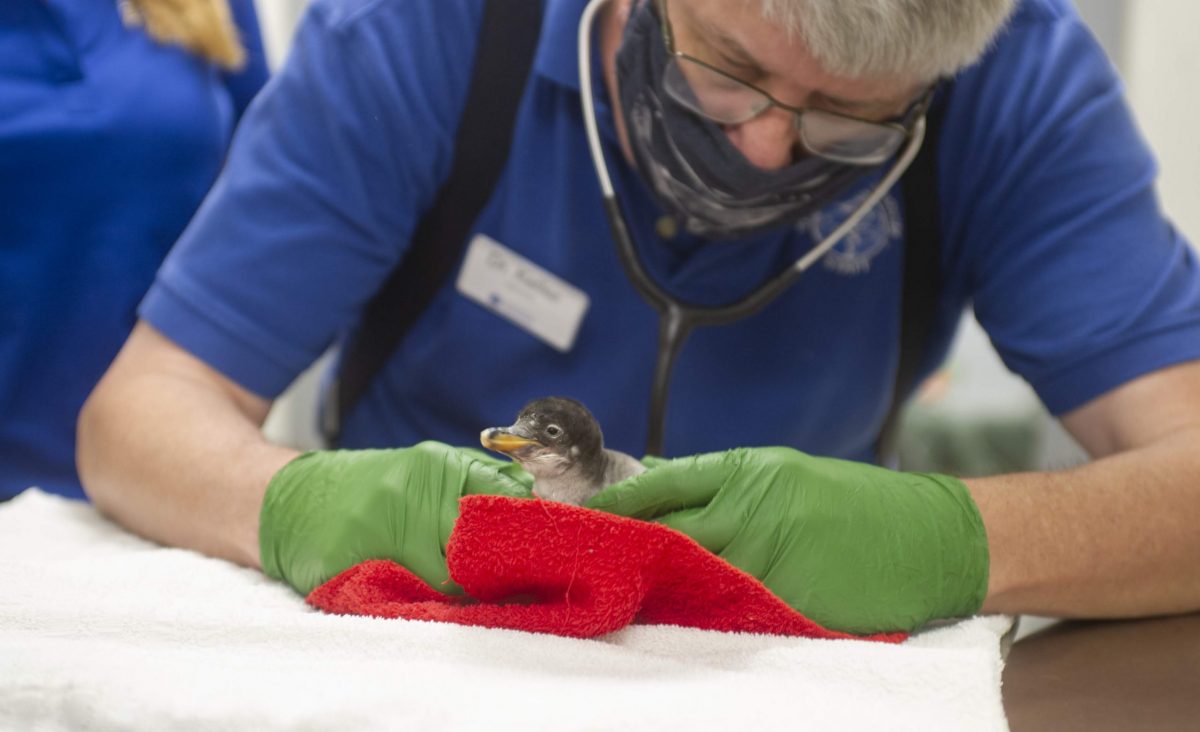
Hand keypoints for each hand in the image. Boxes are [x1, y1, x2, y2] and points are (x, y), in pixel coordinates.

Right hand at [259, 442, 532, 594]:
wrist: (291, 499)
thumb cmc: (370, 488)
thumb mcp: (425, 470)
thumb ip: (476, 482)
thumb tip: (535, 502)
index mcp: (439, 465)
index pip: (504, 496)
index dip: (529, 529)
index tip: (550, 549)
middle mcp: (414, 489)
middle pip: (483, 540)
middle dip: (505, 566)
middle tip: (521, 583)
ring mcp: (385, 523)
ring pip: (453, 575)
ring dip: (471, 591)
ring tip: (480, 595)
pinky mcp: (360, 557)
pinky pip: (414, 591)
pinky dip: (433, 601)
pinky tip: (440, 600)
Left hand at [586, 447, 988, 632]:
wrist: (933, 537)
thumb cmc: (858, 504)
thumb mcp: (786, 474)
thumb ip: (722, 484)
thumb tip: (659, 482)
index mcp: (752, 472)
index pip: (664, 481)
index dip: (619, 499)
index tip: (585, 511)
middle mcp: (756, 510)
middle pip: (668, 531)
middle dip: (628, 544)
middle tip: (591, 558)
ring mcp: (773, 559)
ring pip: (693, 577)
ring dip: (661, 586)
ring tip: (627, 593)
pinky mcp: (792, 604)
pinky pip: (733, 613)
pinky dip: (706, 614)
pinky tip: (683, 618)